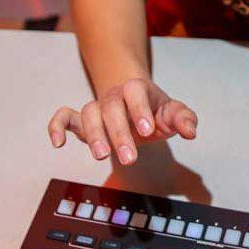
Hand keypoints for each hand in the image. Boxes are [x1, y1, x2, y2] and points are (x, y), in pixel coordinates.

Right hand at [47, 78, 196, 164]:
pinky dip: (57, 126)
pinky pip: (64, 117)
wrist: (135, 105)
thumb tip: (191, 132)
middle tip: (129, 159)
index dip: (139, 109)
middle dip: (119, 133)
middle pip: (111, 108)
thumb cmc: (155, 111)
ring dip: (93, 135)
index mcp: (137, 90)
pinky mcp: (81, 120)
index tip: (146, 131)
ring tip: (102, 156)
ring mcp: (97, 107)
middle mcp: (114, 97)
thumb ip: (183, 119)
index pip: (135, 92)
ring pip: (88, 114)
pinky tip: (58, 144)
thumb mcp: (172, 113)